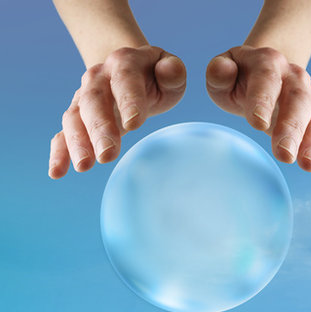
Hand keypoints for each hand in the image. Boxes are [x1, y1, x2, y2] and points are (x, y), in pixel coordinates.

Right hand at [49, 46, 186, 178]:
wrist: (131, 73)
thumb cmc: (157, 77)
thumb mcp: (170, 70)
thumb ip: (173, 71)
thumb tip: (170, 68)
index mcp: (124, 62)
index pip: (125, 79)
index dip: (128, 101)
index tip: (134, 125)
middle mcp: (98, 77)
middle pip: (94, 101)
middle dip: (100, 128)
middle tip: (108, 155)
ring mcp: (83, 96)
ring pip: (75, 117)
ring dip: (78, 142)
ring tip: (84, 166)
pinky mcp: (77, 117)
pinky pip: (63, 133)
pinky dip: (60, 152)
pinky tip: (58, 172)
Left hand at [205, 45, 310, 177]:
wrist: (266, 73)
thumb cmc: (239, 77)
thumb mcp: (223, 69)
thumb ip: (219, 71)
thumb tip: (222, 69)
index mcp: (269, 62)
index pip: (267, 79)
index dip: (263, 101)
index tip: (257, 125)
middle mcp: (295, 78)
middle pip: (298, 101)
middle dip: (292, 128)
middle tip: (284, 155)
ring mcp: (310, 98)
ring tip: (308, 166)